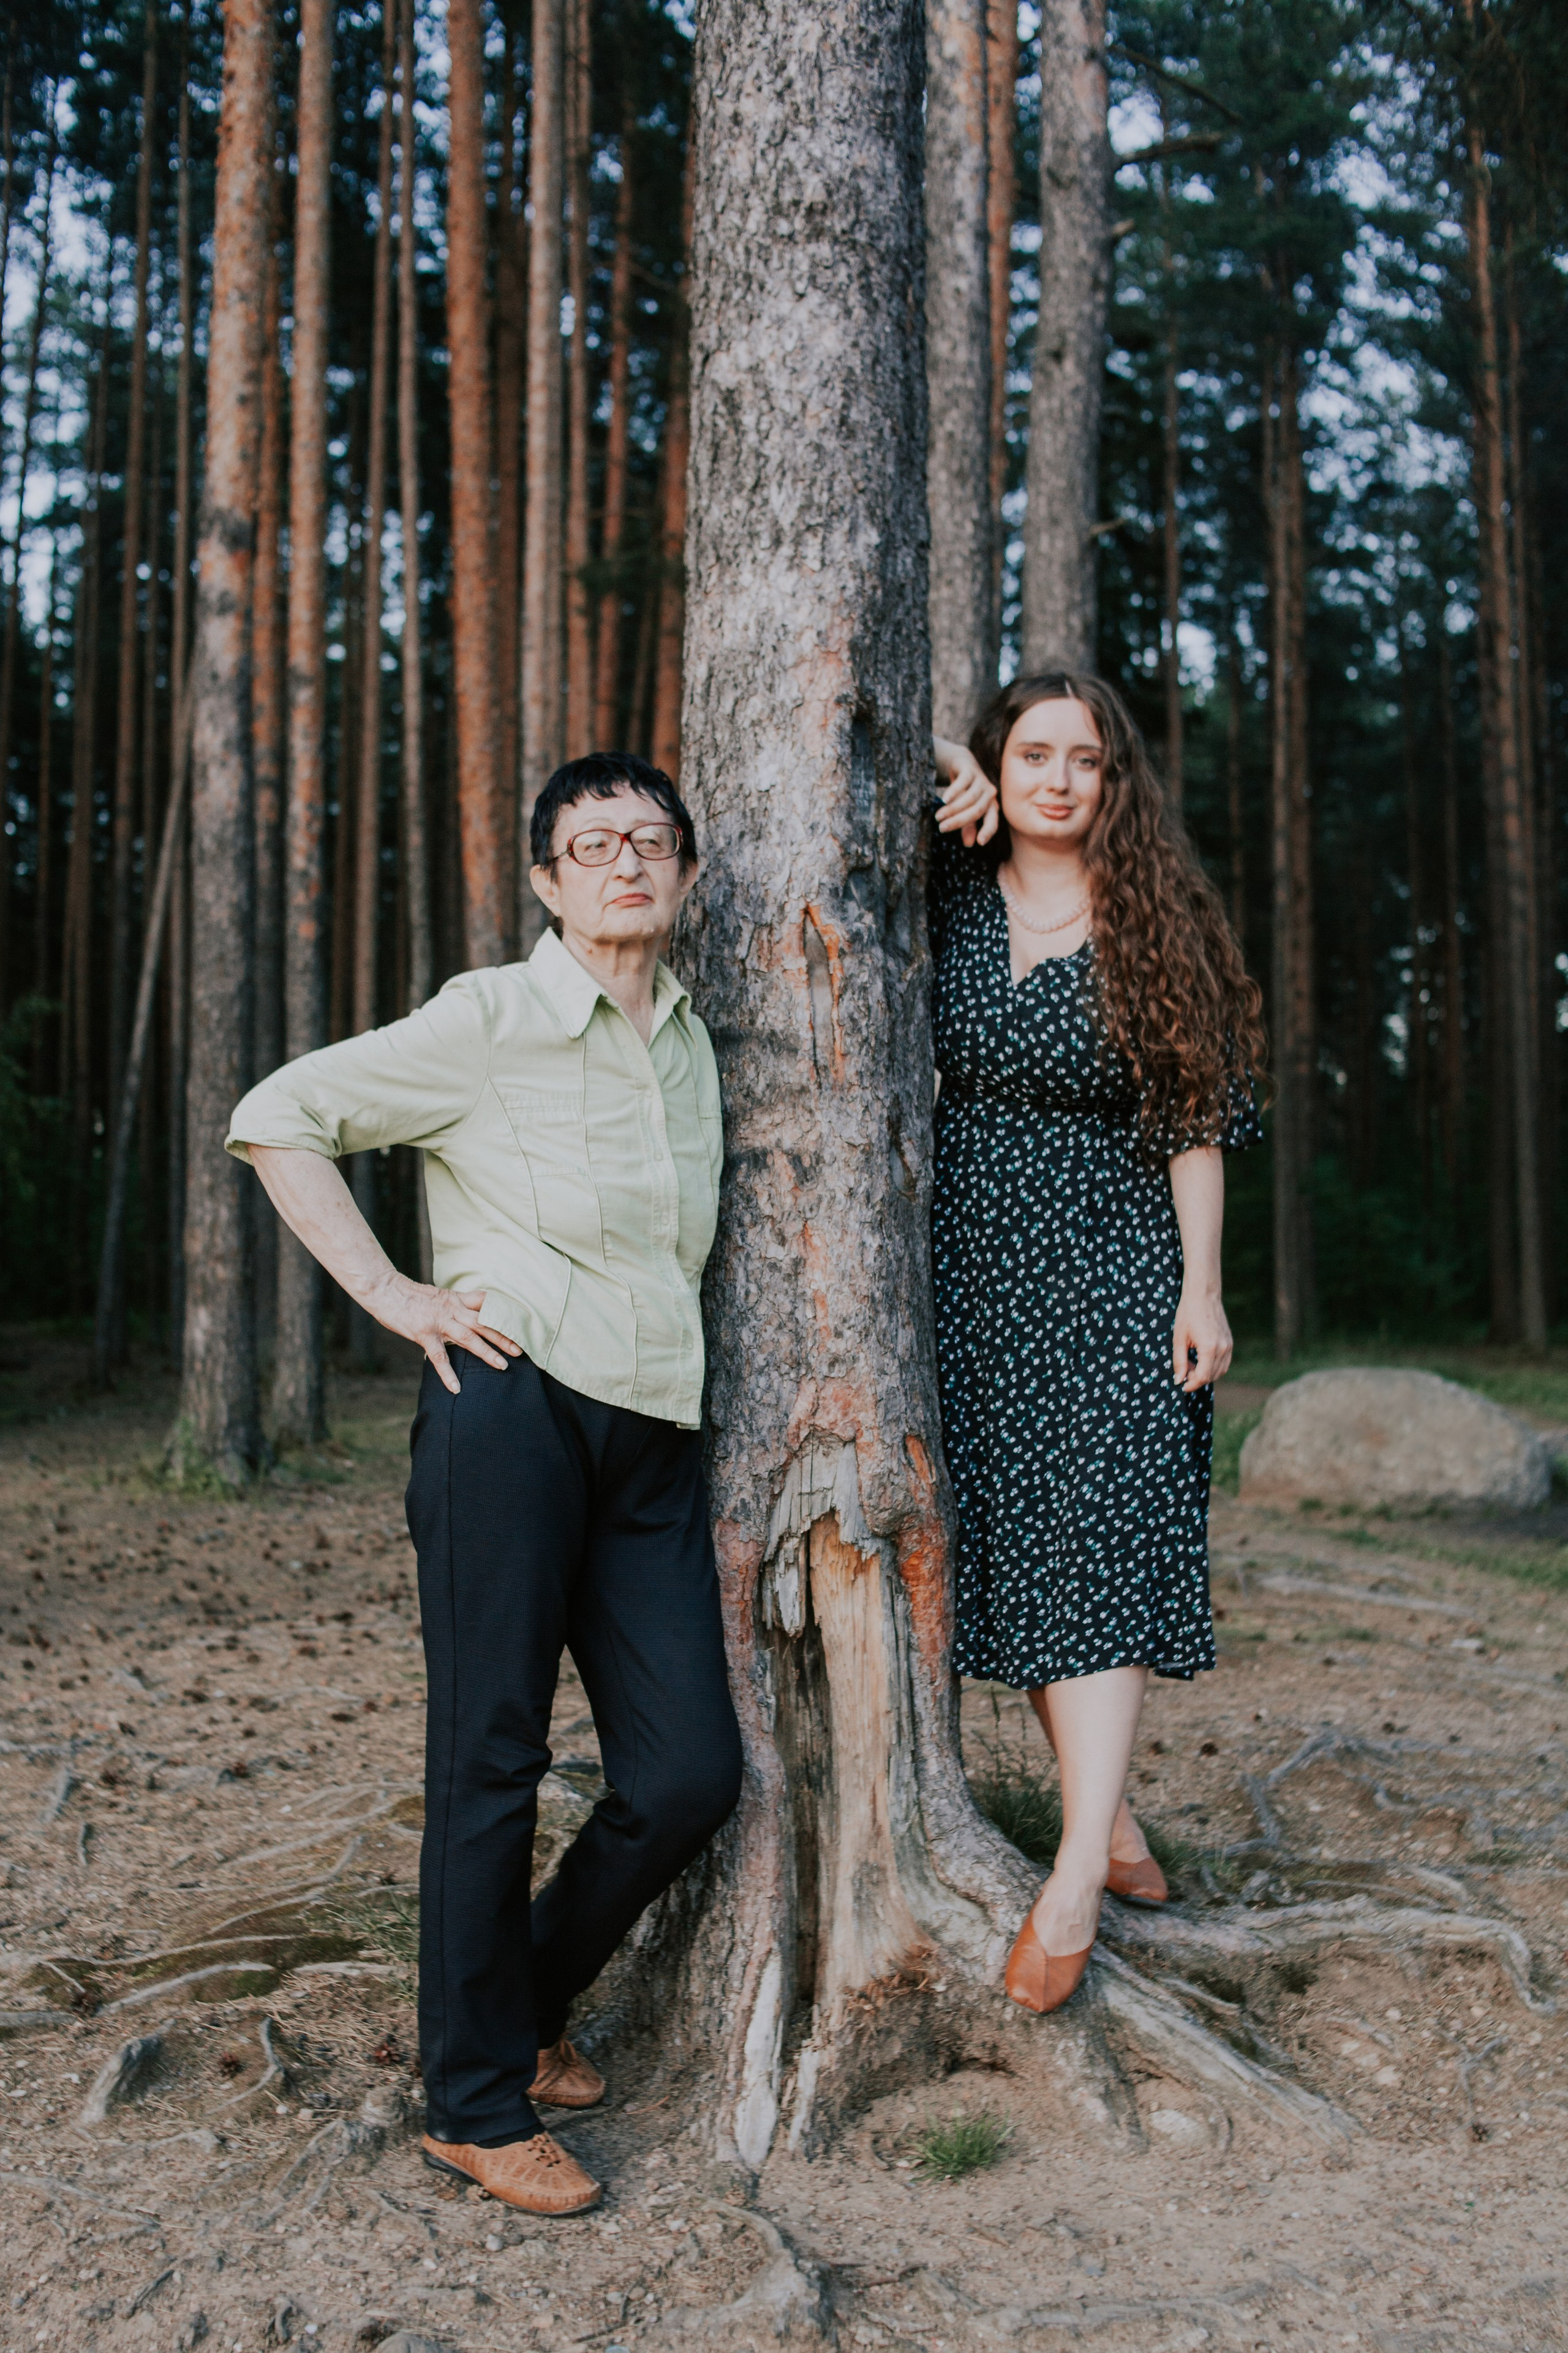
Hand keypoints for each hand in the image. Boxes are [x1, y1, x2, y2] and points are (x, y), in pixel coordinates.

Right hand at [370, 1273, 521, 1395]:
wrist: (384, 1289)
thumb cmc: (407, 1294)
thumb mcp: (436, 1295)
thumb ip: (452, 1305)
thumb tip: (464, 1314)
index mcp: (456, 1299)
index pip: (486, 1303)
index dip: (502, 1313)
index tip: (518, 1323)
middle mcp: (452, 1309)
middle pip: (484, 1323)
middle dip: (504, 1336)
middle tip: (520, 1349)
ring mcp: (439, 1321)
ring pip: (469, 1338)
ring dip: (487, 1352)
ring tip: (502, 1365)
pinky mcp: (424, 1333)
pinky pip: (439, 1356)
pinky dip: (447, 1374)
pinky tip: (455, 1388)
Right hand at [933, 738, 998, 846]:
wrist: (962, 765)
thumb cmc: (965, 792)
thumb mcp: (966, 810)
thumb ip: (969, 826)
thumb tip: (969, 845)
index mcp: (991, 806)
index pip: (992, 821)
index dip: (987, 831)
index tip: (979, 842)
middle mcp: (989, 794)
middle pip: (976, 811)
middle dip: (958, 821)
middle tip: (942, 828)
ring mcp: (981, 781)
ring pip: (969, 798)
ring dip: (952, 809)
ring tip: (938, 816)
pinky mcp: (971, 770)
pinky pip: (963, 783)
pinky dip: (953, 792)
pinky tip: (944, 800)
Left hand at [1172, 1286, 1231, 1390]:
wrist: (1203, 1295)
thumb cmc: (1188, 1313)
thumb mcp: (1178, 1338)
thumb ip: (1179, 1361)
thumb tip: (1178, 1380)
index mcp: (1209, 1347)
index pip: (1203, 1377)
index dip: (1191, 1385)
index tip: (1181, 1385)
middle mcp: (1222, 1349)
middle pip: (1211, 1376)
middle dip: (1196, 1379)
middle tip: (1183, 1370)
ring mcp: (1228, 1346)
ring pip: (1219, 1371)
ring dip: (1205, 1374)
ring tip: (1191, 1363)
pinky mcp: (1230, 1343)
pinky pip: (1224, 1363)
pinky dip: (1213, 1367)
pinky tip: (1200, 1359)